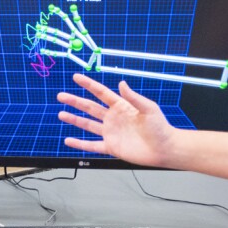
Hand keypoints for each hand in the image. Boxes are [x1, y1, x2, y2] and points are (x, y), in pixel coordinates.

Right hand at [56, 73, 176, 166]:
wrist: (165, 149)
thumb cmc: (161, 128)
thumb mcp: (149, 109)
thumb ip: (133, 97)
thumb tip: (121, 83)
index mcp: (121, 107)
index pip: (101, 93)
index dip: (88, 85)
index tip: (76, 77)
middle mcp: (113, 118)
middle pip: (89, 107)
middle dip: (75, 101)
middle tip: (61, 95)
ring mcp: (110, 133)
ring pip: (87, 125)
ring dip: (74, 119)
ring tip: (61, 114)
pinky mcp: (111, 147)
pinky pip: (91, 145)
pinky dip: (79, 144)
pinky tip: (69, 141)